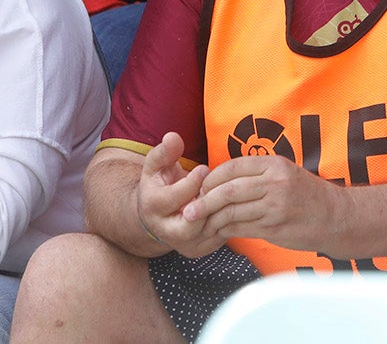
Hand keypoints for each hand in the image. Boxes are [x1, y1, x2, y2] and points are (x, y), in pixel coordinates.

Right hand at [136, 133, 221, 256]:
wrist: (157, 215)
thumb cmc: (158, 184)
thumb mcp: (156, 165)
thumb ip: (164, 151)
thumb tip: (173, 137)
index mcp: (153, 207)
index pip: (175, 197)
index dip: (192, 182)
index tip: (204, 168)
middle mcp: (166, 231)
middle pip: (192, 223)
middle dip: (208, 202)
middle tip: (219, 185)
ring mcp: (184, 244)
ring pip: (209, 231)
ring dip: (221, 210)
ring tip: (228, 192)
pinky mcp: (200, 249)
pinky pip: (219, 237)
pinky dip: (229, 220)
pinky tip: (233, 204)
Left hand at [185, 153, 342, 253]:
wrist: (336, 217)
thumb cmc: (307, 195)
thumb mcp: (285, 173)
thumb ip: (256, 175)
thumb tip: (220, 180)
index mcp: (274, 165)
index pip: (232, 167)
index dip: (211, 178)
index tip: (200, 187)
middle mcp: (274, 183)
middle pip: (227, 190)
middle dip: (204, 199)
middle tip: (190, 209)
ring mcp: (275, 206)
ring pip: (231, 211)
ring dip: (211, 218)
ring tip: (197, 223)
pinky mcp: (275, 227)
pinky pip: (242, 228)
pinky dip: (225, 230)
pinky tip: (217, 232)